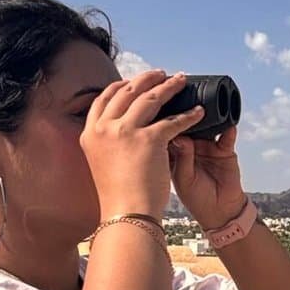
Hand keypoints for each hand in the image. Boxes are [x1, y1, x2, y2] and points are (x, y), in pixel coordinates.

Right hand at [81, 69, 205, 219]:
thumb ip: (108, 143)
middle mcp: (104, 128)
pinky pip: (173, 120)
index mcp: (90, 133)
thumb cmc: (118, 195)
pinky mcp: (149, 139)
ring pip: (150, 98)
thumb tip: (121, 129)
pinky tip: (199, 112)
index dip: (120, 86)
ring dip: (168, 86)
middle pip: (126, 91)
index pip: (103, 99)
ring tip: (180, 81)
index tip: (132, 82)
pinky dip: (189, 114)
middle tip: (161, 74)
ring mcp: (125, 131)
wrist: (126, 215)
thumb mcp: (102, 163)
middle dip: (146, 79)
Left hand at [170, 115, 245, 232]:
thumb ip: (181, 157)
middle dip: (186, 111)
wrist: (218, 212)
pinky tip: (228, 126)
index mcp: (173, 150)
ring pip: (207, 124)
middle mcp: (190, 143)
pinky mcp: (225, 150)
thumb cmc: (195, 197)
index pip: (166, 128)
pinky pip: (226, 136)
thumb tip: (179, 135)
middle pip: (186, 121)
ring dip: (207, 116)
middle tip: (185, 99)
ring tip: (207, 109)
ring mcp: (207, 144)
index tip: (163, 106)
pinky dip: (227, 130)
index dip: (165, 118)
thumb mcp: (183, 178)